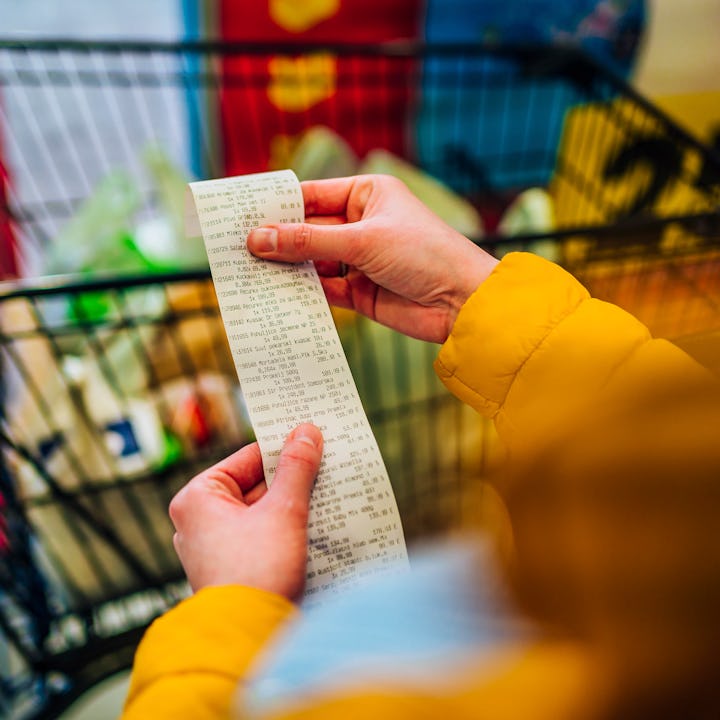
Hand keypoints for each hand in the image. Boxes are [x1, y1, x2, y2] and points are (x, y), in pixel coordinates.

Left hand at [169, 424, 322, 600]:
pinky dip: (286, 528)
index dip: (283, 448)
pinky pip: (262, 534)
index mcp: (197, 498)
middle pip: (255, 484)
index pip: (247, 458)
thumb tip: (306, 432)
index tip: (312, 439)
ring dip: (292, 504)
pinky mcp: (232, 567)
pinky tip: (316, 523)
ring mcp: (214, 546)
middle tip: (326, 466)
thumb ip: (296, 468)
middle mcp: (199, 520)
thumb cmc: (256, 572)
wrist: (250, 638)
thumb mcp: (283, 510)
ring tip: (327, 493)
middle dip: (292, 480)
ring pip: (261, 511)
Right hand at [247, 174, 497, 343]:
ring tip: (248, 273)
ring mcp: (359, 260)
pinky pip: (323, 289)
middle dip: (276, 240)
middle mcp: (360, 225)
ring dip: (287, 268)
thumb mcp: (362, 241)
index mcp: (366, 195)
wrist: (463, 303)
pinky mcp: (360, 292)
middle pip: (307, 230)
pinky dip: (304, 292)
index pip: (311, 196)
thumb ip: (308, 241)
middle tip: (235, 249)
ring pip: (312, 261)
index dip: (276, 206)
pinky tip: (278, 294)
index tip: (240, 215)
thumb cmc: (424, 254)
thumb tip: (258, 239)